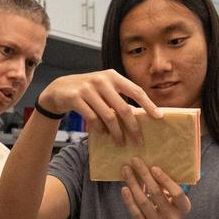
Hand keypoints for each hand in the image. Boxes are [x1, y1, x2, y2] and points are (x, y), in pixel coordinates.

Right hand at [37, 70, 160, 145]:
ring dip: (116, 133)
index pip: (136, 91)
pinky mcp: (75, 98)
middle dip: (133, 127)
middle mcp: (102, 80)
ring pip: (108, 116)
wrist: (59, 89)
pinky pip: (92, 118)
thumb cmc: (87, 91)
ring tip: (120, 142)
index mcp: (113, 76)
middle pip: (124, 108)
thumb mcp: (104, 88)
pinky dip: (99, 129)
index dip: (148, 105)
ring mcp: (87, 89)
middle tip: (138, 141)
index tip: (159, 117)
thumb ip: (119, 97)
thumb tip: (140, 116)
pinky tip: (103, 134)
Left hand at [120, 157, 190, 218]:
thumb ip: (167, 188)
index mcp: (183, 207)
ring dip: (133, 184)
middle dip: (144, 175)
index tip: (154, 168)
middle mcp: (172, 217)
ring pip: (143, 202)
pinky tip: (124, 188)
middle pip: (156, 194)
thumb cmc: (172, 212)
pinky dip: (129, 200)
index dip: (165, 180)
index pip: (176, 193)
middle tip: (135, 161)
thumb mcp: (176, 202)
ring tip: (126, 170)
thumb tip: (149, 168)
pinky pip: (135, 213)